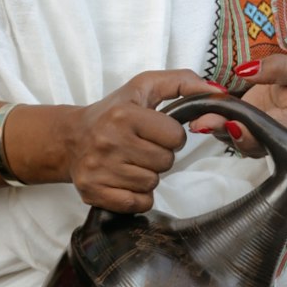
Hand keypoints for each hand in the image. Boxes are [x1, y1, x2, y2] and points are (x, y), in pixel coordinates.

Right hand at [63, 69, 220, 211]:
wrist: (70, 138)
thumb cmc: (113, 113)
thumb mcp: (143, 88)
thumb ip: (182, 83)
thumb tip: (216, 92)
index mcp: (124, 114)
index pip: (176, 137)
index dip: (171, 136)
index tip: (154, 132)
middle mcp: (109, 141)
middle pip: (166, 163)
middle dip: (159, 157)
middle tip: (140, 148)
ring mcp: (100, 168)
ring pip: (152, 184)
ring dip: (147, 176)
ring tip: (129, 162)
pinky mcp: (94, 191)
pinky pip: (139, 203)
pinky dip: (137, 196)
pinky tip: (124, 180)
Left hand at [189, 55, 286, 154]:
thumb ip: (281, 68)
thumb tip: (247, 70)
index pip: (266, 140)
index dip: (248, 136)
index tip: (232, 124)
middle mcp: (268, 140)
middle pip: (242, 142)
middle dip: (221, 130)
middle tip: (202, 122)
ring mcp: (251, 135)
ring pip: (228, 136)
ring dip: (210, 125)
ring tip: (194, 116)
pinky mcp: (238, 126)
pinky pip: (221, 125)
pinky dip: (208, 116)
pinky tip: (196, 108)